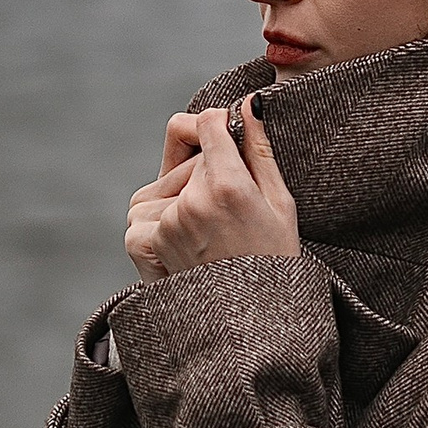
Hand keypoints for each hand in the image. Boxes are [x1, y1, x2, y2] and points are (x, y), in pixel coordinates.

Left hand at [126, 97, 300, 280]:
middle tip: (235, 212)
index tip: (231, 139)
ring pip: (172, 182)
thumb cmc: (273, 262)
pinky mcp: (148, 240)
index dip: (221, 126)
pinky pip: (152, 208)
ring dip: (189, 195)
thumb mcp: (280, 203)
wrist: (247, 323)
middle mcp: (190, 202)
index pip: (208, 123)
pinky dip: (168, 218)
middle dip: (212, 171)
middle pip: (193, 158)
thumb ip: (258, 149)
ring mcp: (165, 222)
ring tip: (217, 230)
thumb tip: (248, 104)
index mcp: (226, 186)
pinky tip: (195, 242)